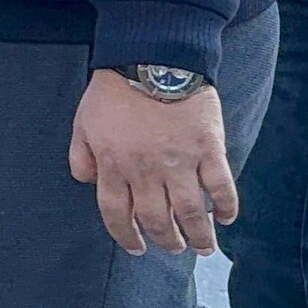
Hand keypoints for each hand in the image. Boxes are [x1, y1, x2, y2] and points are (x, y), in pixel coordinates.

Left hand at [68, 72, 235, 255]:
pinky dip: (226, 207)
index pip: (116, 213)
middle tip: (173, 248)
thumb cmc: (114, 91)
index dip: (125, 235)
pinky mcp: (209, 150)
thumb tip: (87, 182)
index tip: (135, 247)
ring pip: (190, 212)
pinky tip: (226, 218)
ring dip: (197, 235)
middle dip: (164, 240)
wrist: (152, 59)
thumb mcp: (82, 123)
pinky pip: (221, 187)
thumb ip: (81, 155)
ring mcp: (180, 162)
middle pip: (155, 218)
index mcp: (114, 165)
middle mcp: (146, 171)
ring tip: (202, 248)